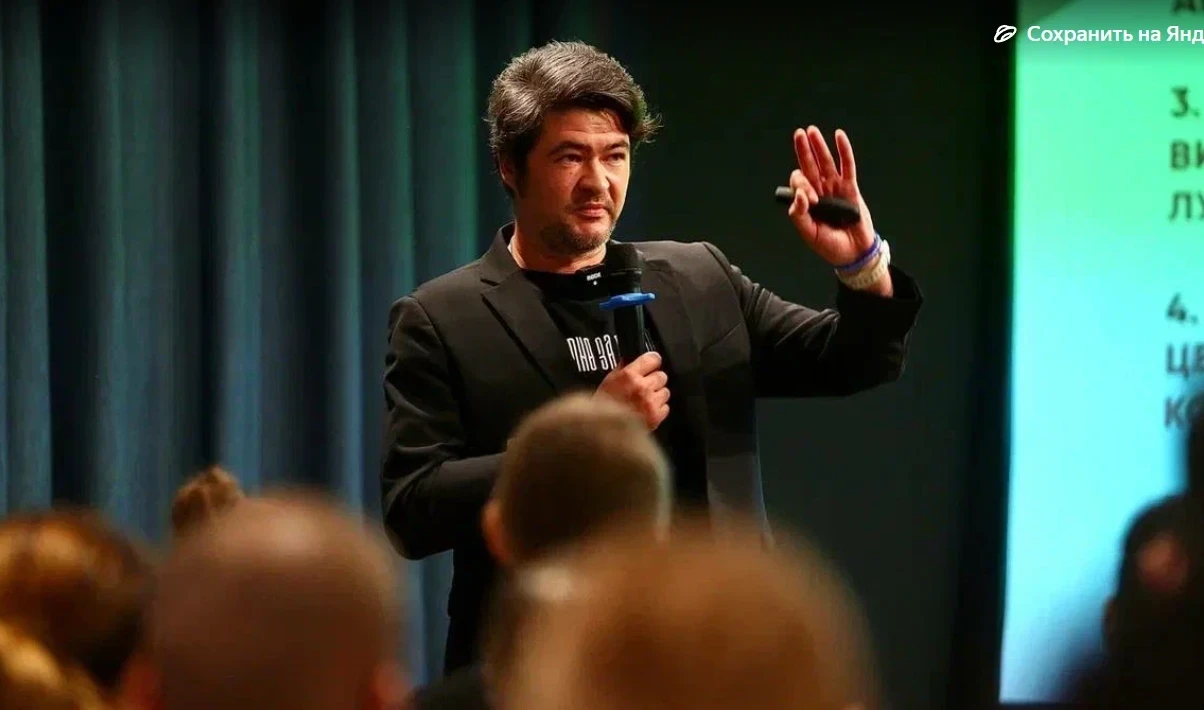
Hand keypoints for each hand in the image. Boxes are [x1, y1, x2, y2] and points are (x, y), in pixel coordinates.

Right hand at [595, 351, 669, 429]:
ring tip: (645, 400)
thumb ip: (623, 368)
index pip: (653, 358)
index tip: (651, 364)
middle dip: (654, 380)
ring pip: (665, 392)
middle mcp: (642, 387)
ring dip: (657, 395)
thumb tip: (631, 359)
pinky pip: (665, 408)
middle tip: (645, 386)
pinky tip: (647, 410)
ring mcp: (650, 403)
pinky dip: (658, 409)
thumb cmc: (602, 407)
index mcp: (629, 375)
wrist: (602, 430)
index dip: (652, 362)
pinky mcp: (656, 416)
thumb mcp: (609, 381)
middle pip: (662, 376)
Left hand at [787, 126, 876, 265]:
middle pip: (810, 166)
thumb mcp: (809, 233)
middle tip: (799, 134)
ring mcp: (835, 188)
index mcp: (807, 202)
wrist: (854, 252)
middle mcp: (820, 191)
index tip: (812, 200)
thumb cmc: (830, 246)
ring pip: (826, 163)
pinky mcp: (851, 188)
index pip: (800, 183)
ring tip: (812, 131)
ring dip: (819, 147)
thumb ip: (799, 215)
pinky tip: (839, 136)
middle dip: (803, 150)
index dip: (801, 185)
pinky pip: (847, 166)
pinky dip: (844, 151)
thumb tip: (798, 195)